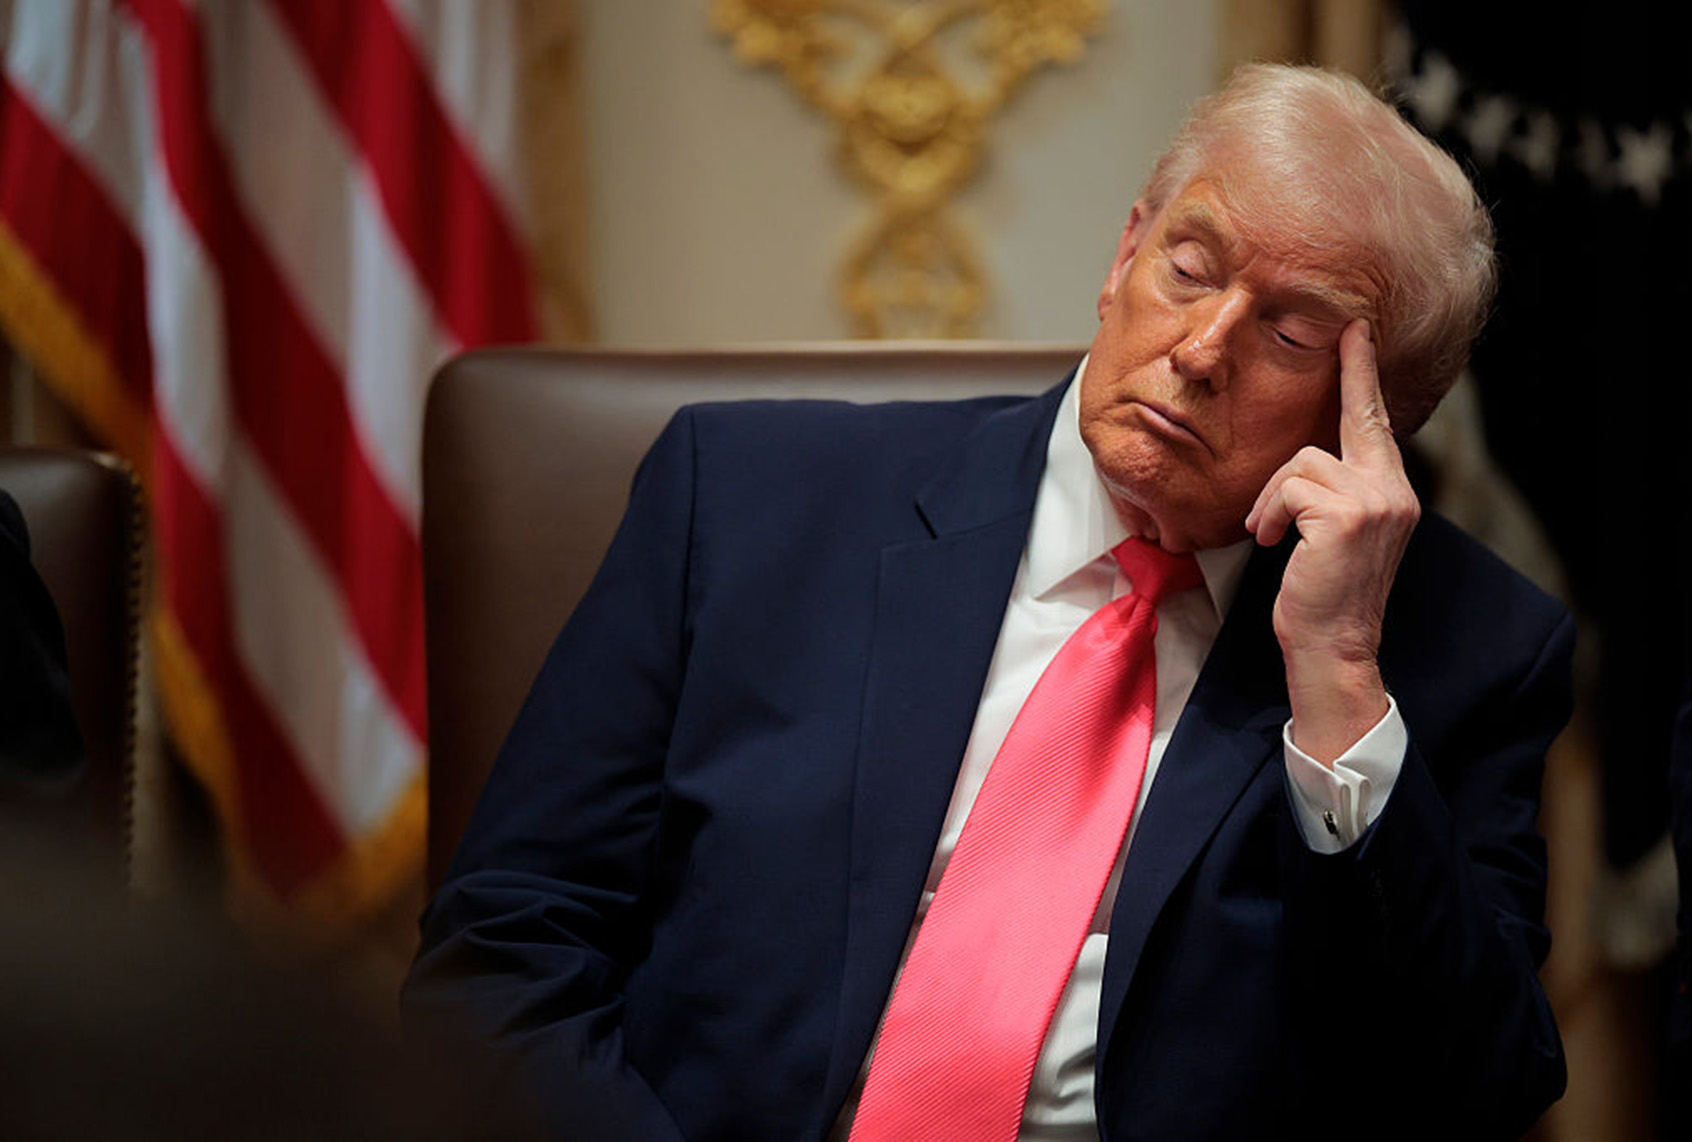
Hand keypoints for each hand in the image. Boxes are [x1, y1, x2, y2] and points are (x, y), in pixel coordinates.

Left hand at [1244, 319, 1418, 762]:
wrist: (1331, 647)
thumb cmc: (1321, 595)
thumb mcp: (1334, 537)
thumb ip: (1334, 495)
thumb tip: (1304, 466)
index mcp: (1392, 494)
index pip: (1378, 425)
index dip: (1366, 377)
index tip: (1359, 335)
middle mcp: (1394, 491)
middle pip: (1355, 419)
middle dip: (1351, 373)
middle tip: (1346, 332)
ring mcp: (1375, 501)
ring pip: (1302, 461)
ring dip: (1272, 496)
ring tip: (1267, 533)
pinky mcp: (1346, 514)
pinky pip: (1289, 486)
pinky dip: (1269, 512)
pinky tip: (1270, 541)